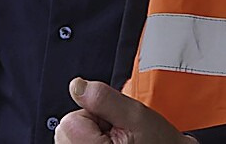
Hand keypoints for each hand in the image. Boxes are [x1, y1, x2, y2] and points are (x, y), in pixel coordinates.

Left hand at [56, 78, 199, 143]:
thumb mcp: (135, 114)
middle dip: (91, 123)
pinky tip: (109, 143)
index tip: (114, 120)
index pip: (71, 120)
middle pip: (67, 129)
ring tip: (115, 139)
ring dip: (90, 133)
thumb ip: (103, 98)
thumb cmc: (158, 142)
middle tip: (116, 130)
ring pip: (71, 137)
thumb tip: (78, 87)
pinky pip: (77, 142)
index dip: (95, 112)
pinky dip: (90, 140)